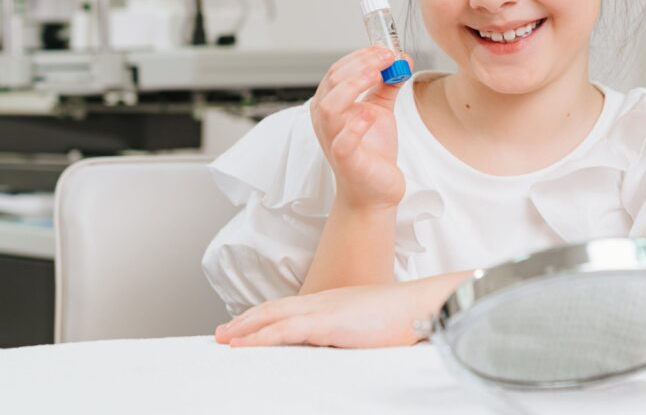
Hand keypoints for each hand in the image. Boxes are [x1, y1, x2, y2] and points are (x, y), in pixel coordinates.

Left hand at [215, 283, 424, 348]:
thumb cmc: (407, 316)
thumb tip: (346, 345)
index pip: (290, 306)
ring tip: (223, 339)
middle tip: (223, 333)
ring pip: (272, 316)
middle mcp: (323, 301)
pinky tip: (242, 345)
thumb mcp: (373, 325)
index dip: (265, 315)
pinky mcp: (326, 323)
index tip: (247, 325)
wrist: (422, 305)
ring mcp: (323, 309)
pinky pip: (283, 331)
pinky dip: (258, 337)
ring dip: (244, 328)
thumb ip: (354, 332)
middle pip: (274, 308)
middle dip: (246, 321)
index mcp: (334, 301)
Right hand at [310, 46, 412, 210]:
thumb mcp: (380, 110)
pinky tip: (370, 114)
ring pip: (329, 106)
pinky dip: (355, 126)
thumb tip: (402, 58)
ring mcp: (332, 140)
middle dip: (361, 64)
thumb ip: (387, 84)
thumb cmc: (372, 150)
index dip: (361, 55)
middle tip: (387, 56)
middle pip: (333, 82)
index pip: (338, 70)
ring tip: (378, 74)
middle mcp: (325, 120)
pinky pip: (342, 142)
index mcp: (331, 103)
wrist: (375, 190)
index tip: (386, 48)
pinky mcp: (345, 161)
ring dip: (354, 85)